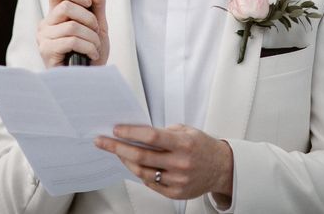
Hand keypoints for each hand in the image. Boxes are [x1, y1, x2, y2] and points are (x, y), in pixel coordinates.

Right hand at [36, 0, 108, 66]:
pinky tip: (91, 54)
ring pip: (72, 25)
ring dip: (91, 36)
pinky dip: (87, 46)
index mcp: (56, 14)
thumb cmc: (91, 51)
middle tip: (95, 30)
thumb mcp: (98, 23)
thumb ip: (97, 2)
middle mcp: (46, 23)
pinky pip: (71, 40)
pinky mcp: (46, 51)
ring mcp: (44, 37)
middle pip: (66, 6)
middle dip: (89, 18)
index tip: (89, 3)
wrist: (91, 78)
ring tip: (94, 46)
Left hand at [94, 124, 233, 201]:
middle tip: (103, 141)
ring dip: (126, 161)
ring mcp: (177, 180)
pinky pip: (150, 183)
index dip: (131, 133)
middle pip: (142, 156)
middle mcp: (180, 162)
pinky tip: (134, 165)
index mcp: (183, 143)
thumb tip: (138, 133)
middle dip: (118, 148)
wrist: (220, 167)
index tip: (116, 130)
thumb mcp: (187, 130)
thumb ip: (164, 132)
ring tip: (117, 153)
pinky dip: (140, 173)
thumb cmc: (201, 146)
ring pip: (142, 172)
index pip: (152, 136)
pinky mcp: (175, 193)